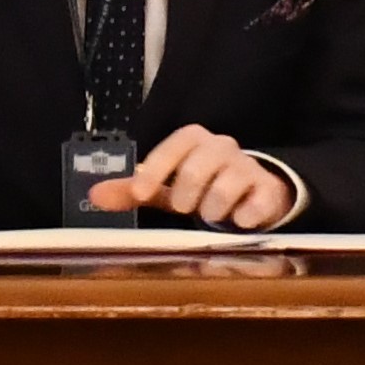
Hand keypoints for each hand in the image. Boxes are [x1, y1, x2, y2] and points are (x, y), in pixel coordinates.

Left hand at [105, 124, 296, 229]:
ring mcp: (248, 167)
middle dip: (186, 195)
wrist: (255, 193)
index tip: (141, 193)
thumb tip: (94, 194)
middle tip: (186, 208)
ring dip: (212, 209)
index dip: (155, 169)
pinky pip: (258, 202)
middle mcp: (223, 148)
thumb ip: (136, 191)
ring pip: (226, 185)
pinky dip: (245, 216)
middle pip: (198, 166)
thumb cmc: (204, 187)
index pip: (174, 146)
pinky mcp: (269, 190)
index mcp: (195, 141)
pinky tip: (240, 223)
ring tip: (212, 217)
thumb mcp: (168, 188)